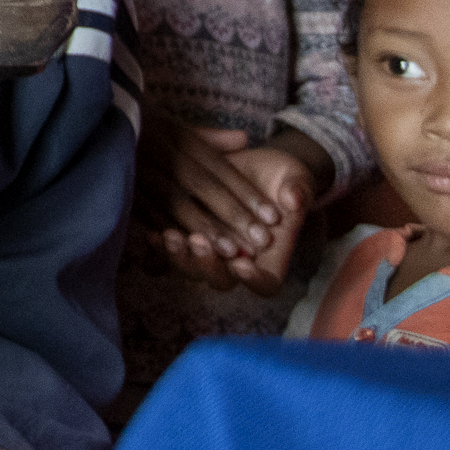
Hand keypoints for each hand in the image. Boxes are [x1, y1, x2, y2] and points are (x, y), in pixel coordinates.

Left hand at [142, 121, 318, 289]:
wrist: (257, 165)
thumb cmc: (285, 178)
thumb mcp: (295, 180)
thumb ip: (298, 191)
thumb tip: (294, 199)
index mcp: (271, 258)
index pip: (266, 284)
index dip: (254, 280)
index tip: (242, 263)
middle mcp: (239, 262)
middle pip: (221, 281)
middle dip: (208, 266)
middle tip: (200, 242)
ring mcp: (213, 252)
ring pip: (192, 269)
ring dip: (180, 258)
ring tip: (170, 236)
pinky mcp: (190, 235)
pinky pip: (172, 252)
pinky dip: (161, 247)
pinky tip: (151, 232)